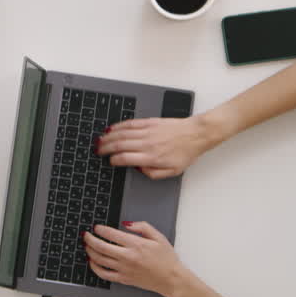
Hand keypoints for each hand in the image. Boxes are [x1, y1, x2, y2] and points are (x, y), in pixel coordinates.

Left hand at [83, 222, 189, 296]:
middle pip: (101, 246)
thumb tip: (126, 224)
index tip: (96, 227)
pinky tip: (92, 262)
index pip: (111, 234)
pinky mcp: (124, 279)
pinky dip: (94, 267)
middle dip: (89, 239)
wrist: (172, 279)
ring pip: (99, 259)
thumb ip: (142, 227)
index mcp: (136, 245)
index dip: (100, 229)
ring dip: (90, 251)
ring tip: (86, 246)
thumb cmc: (166, 259)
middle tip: (85, 235)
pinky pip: (104, 274)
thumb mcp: (158, 237)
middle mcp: (127, 257)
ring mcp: (124, 269)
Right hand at [96, 113, 217, 178]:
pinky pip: (129, 124)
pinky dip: (118, 126)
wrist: (196, 134)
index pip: (125, 158)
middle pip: (119, 145)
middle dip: (105, 148)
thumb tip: (139, 169)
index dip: (114, 160)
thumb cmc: (186, 152)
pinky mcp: (149, 122)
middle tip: (98, 150)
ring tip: (100, 140)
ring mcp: (147, 132)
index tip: (110, 161)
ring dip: (108, 137)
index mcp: (152, 157)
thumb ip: (154, 174)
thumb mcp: (173, 171)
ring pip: (121, 134)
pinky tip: (112, 129)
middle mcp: (147, 144)